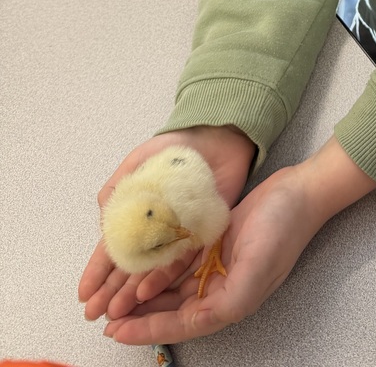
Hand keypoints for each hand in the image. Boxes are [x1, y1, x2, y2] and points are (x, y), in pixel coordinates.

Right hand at [79, 126, 254, 322]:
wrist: (215, 138)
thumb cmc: (174, 148)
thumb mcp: (138, 162)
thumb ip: (118, 187)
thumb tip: (101, 215)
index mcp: (136, 213)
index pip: (113, 247)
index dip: (97, 270)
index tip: (84, 294)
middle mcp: (155, 229)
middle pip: (129, 265)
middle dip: (109, 290)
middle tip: (93, 313)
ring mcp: (176, 235)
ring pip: (150, 270)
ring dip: (131, 291)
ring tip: (115, 313)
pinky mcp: (199, 235)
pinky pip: (178, 260)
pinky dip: (161, 277)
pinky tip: (145, 294)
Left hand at [98, 137, 375, 344]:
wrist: (301, 190)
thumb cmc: (283, 226)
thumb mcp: (258, 266)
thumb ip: (230, 299)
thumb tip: (198, 321)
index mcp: (233, 300)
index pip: (182, 324)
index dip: (148, 329)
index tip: (117, 331)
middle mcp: (224, 288)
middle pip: (174, 310)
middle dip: (141, 315)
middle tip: (107, 317)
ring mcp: (221, 267)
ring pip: (175, 288)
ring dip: (147, 294)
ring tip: (117, 297)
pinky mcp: (218, 245)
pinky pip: (183, 263)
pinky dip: (161, 268)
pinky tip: (141, 266)